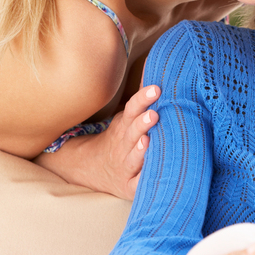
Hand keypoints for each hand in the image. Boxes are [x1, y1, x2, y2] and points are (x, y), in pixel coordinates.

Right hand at [34, 83, 159, 198]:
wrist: (95, 169)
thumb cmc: (121, 139)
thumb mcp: (127, 118)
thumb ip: (142, 100)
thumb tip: (158, 68)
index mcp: (124, 126)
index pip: (132, 110)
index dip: (142, 100)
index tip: (156, 89)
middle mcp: (123, 145)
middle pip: (132, 133)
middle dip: (142, 124)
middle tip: (154, 115)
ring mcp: (125, 166)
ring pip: (132, 157)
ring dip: (140, 149)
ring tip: (148, 140)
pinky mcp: (130, 186)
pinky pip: (137, 184)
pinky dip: (142, 179)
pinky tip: (148, 173)